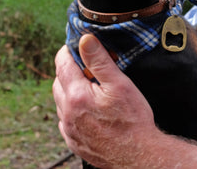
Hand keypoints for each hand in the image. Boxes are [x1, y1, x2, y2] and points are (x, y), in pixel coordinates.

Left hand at [53, 34, 157, 167]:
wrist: (138, 155)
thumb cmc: (132, 120)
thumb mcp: (119, 84)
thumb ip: (99, 61)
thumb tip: (85, 40)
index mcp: (77, 95)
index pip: (62, 64)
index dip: (69, 51)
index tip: (78, 45)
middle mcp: (68, 113)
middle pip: (58, 82)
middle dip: (70, 70)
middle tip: (90, 67)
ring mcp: (69, 130)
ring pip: (61, 101)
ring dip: (71, 90)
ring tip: (93, 88)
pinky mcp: (74, 142)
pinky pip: (66, 120)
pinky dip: (73, 110)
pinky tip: (91, 109)